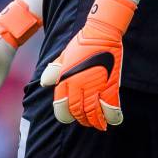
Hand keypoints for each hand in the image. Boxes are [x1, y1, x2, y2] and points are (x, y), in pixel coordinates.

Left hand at [40, 0, 135, 130]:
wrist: (101, 33)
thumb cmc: (82, 43)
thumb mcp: (63, 56)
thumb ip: (55, 71)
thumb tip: (45, 83)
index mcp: (65, 79)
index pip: (61, 106)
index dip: (65, 115)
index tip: (70, 117)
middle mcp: (78, 85)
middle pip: (77, 112)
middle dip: (81, 119)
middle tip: (86, 120)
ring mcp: (95, 87)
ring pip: (93, 113)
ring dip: (96, 122)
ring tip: (99, 124)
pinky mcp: (110, 86)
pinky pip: (111, 108)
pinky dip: (112, 117)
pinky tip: (113, 119)